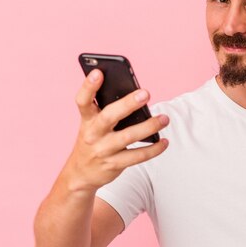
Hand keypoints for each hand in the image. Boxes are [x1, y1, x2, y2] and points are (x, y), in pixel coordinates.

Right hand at [63, 69, 169, 192]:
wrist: (81, 174)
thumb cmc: (93, 141)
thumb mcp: (93, 125)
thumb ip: (108, 110)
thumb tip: (137, 96)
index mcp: (87, 120)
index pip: (83, 101)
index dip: (88, 87)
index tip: (98, 72)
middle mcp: (92, 134)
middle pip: (109, 116)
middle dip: (128, 104)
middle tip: (146, 93)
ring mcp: (103, 150)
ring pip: (128, 136)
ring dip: (149, 126)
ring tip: (164, 119)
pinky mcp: (114, 164)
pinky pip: (137, 156)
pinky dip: (154, 149)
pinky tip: (164, 141)